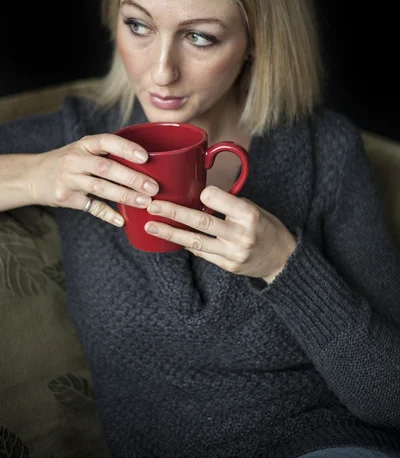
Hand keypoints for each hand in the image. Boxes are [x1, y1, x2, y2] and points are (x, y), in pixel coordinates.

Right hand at [29, 134, 158, 225]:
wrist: (32, 176)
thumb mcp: (84, 150)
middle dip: (132, 178)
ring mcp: (69, 179)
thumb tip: (147, 164)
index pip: (107, 142)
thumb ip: (108, 154)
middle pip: (106, 168)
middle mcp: (75, 159)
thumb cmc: (69, 161)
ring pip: (100, 188)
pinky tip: (122, 220)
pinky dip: (107, 214)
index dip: (126, 148)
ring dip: (125, 196)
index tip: (145, 157)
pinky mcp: (66, 198)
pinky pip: (90, 207)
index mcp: (84, 144)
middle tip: (154, 187)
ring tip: (145, 202)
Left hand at [145, 185, 296, 282]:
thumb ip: (229, 204)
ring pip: (195, 241)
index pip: (214, 198)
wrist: (283, 259)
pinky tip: (171, 237)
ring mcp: (232, 253)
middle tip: (152, 205)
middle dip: (172, 212)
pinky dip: (186, 243)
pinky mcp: (226, 266)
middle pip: (199, 221)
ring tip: (151, 226)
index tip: (196, 192)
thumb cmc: (267, 227)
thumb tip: (199, 195)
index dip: (203, 193)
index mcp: (248, 214)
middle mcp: (239, 234)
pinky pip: (201, 253)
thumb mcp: (254, 208)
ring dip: (170, 232)